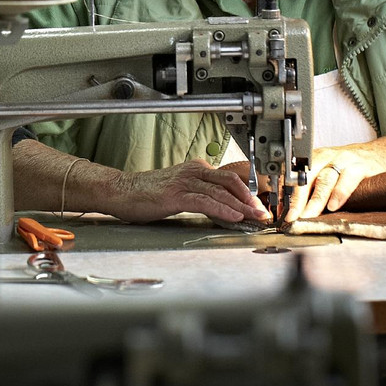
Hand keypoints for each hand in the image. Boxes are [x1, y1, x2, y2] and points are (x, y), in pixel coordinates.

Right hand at [112, 159, 270, 224]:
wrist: (120, 191)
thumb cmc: (147, 193)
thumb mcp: (179, 189)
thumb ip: (200, 193)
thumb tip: (222, 206)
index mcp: (196, 169)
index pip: (229, 177)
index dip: (248, 190)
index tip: (260, 204)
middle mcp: (192, 171)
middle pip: (230, 181)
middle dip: (250, 198)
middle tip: (264, 212)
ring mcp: (184, 182)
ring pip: (220, 192)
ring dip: (241, 206)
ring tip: (255, 217)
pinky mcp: (175, 196)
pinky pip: (204, 201)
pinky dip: (222, 209)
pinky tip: (234, 216)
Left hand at [283, 129, 385, 222]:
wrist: (382, 154)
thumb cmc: (349, 168)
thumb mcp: (326, 173)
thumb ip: (310, 190)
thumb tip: (289, 212)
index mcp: (312, 160)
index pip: (292, 177)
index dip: (284, 195)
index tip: (278, 212)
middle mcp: (325, 158)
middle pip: (305, 178)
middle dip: (295, 199)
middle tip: (289, 218)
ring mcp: (343, 160)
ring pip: (324, 179)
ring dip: (315, 200)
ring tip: (308, 216)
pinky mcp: (361, 166)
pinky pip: (347, 179)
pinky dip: (339, 193)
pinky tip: (334, 206)